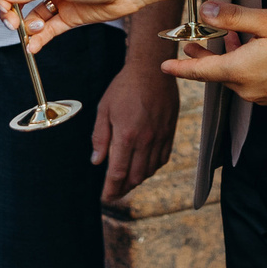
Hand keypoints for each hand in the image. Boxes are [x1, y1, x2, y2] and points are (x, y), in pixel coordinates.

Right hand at [0, 0, 158, 46]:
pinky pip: (48, 29)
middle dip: (13, 14)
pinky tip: (32, 46)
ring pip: (33, 17)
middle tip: (13, 24)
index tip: (4, 9)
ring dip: (29, 27)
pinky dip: (39, 38)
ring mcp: (58, 0)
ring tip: (34, 30)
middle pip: (20, 1)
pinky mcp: (68, 17)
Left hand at [93, 51, 178, 200]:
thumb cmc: (124, 87)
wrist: (152, 70)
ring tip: (127, 183)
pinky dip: (152, 168)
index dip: (111, 189)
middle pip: (136, 176)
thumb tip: (97, 161)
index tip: (106, 197)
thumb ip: (100, 138)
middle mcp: (145, 140)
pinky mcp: (169, 132)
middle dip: (123, 189)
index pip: (118, 173)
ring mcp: (160, 137)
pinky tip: (145, 167)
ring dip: (138, 180)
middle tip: (114, 193)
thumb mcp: (104, 110)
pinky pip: (163, 158)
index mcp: (126, 136)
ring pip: (150, 170)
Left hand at [163, 4, 266, 106]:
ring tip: (226, 39)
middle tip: (191, 44)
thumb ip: (232, 17)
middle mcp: (246, 88)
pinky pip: (249, 82)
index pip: (200, 71)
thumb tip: (205, 11)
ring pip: (234, 76)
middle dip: (204, 58)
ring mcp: (259, 96)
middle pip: (216, 73)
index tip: (164, 67)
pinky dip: (243, 67)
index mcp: (240, 70)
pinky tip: (251, 50)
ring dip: (227, 59)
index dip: (180, 68)